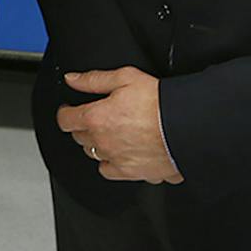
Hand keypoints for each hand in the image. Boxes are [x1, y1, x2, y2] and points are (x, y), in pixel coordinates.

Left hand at [56, 67, 183, 183]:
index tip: (69, 110)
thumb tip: (72, 79)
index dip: (65, 112)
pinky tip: (120, 152)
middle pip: (79, 137)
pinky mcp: (130, 173)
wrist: (185, 126)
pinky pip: (109, 171)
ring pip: (93, 154)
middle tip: (95, 117)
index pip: (66, 119)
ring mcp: (115, 159)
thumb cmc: (159, 102)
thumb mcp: (125, 77)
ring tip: (111, 133)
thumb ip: (93, 79)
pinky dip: (111, 162)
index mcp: (96, 118)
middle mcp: (102, 142)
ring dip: (96, 144)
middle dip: (82, 126)